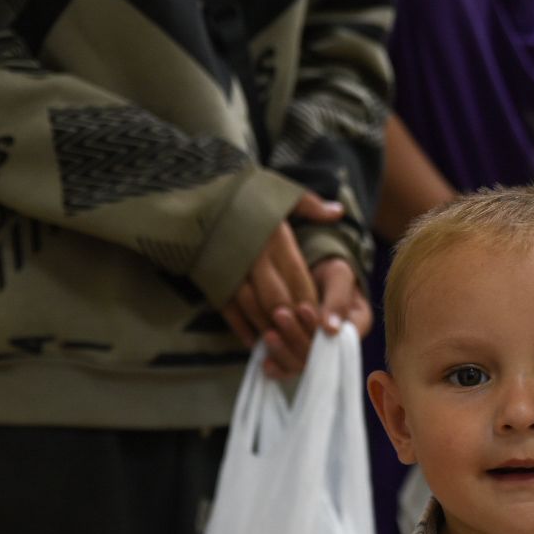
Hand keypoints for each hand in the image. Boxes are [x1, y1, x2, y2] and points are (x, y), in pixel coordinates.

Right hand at [221, 191, 344, 376]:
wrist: (194, 191)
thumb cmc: (241, 191)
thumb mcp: (278, 190)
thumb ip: (310, 205)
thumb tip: (339, 212)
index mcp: (274, 237)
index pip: (298, 278)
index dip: (310, 301)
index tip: (320, 318)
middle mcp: (254, 257)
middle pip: (278, 298)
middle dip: (292, 320)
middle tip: (304, 337)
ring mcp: (231, 270)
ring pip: (254, 307)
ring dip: (269, 327)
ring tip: (283, 343)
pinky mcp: (212, 278)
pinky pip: (229, 309)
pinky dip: (242, 328)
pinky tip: (254, 341)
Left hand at [257, 257, 371, 379]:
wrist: (311, 276)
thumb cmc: (329, 273)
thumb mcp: (339, 275)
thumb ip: (338, 298)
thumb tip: (331, 329)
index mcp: (354, 327)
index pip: (340, 340)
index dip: (320, 329)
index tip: (302, 307)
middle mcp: (337, 346)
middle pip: (318, 355)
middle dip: (297, 337)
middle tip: (279, 314)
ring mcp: (315, 353)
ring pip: (302, 365)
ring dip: (284, 352)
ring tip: (269, 334)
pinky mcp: (296, 355)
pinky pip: (288, 369)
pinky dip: (276, 368)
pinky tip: (265, 362)